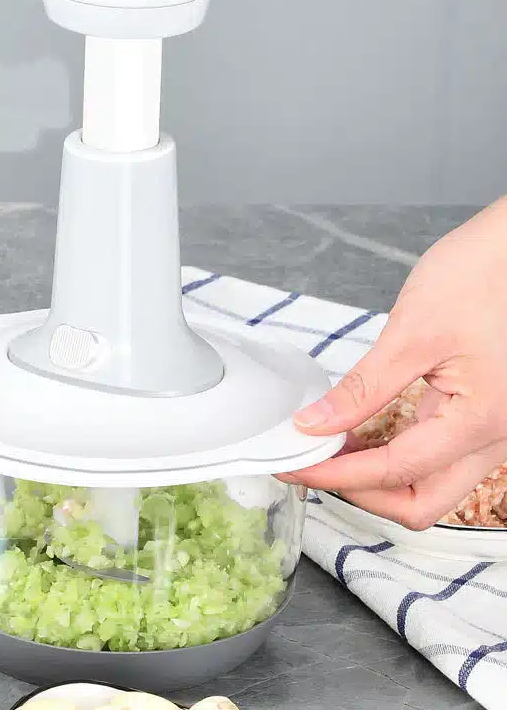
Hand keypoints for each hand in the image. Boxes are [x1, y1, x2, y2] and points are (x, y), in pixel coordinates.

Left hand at [278, 197, 506, 529]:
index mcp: (480, 421)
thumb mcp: (411, 333)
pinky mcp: (476, 416)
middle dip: (361, 493)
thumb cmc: (476, 278)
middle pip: (420, 502)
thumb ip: (362, 388)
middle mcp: (493, 439)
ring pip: (428, 486)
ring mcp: (488, 431)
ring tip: (325, 450)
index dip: (337, 474)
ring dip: (375, 479)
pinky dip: (391, 457)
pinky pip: (433, 457)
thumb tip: (313, 424)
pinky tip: (355, 436)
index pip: (395, 471)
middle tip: (309, 466)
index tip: (294, 465)